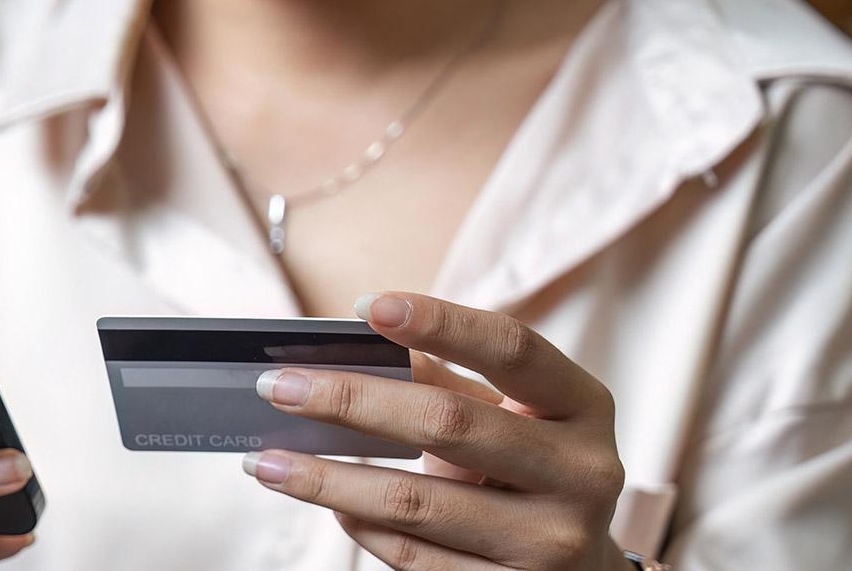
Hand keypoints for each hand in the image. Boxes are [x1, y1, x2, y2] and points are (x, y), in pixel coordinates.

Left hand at [245, 292, 629, 570]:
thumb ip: (445, 380)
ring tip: (266, 462)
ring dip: (327, 479)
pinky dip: (359, 525)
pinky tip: (326, 504)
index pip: (511, 347)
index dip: (440, 321)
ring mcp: (552, 541)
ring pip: (417, 503)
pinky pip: (415, 556)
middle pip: (450, 424)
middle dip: (350, 402)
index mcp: (582, 405)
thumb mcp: (511, 415)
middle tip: (277, 387)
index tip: (364, 307)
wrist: (584, 569)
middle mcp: (582, 471)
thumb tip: (347, 348)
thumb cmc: (529, 468)